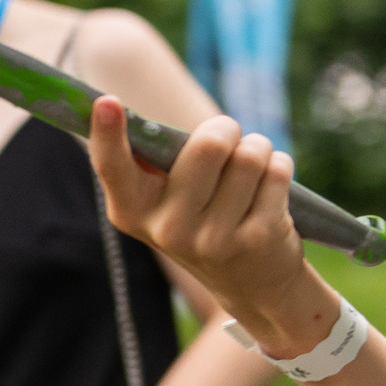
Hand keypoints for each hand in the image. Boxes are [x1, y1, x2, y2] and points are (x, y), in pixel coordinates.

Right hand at [89, 97, 335, 354]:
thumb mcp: (166, 203)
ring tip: (252, 165)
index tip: (107, 102)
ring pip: (250, 155)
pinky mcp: (259, 237)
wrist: (253, 284)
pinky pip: (276, 171)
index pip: (112, 167)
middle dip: (225, 129)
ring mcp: (215, 238)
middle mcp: (168, 229)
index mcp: (132, 211)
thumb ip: (155, 165)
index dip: (107, 132)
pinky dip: (279, 165)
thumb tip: (131, 114)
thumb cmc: (202, 221)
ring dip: (257, 147)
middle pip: (208, 145)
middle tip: (228, 136)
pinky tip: (270, 186)